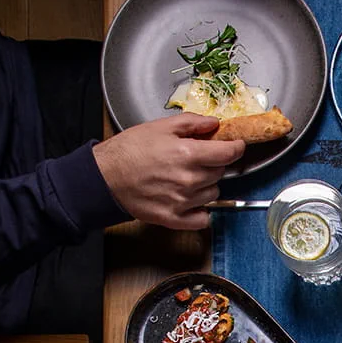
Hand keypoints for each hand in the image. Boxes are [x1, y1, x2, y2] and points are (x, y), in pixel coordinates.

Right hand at [93, 114, 244, 229]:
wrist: (105, 177)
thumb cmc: (129, 150)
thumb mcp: (159, 127)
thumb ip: (191, 123)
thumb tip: (214, 123)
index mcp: (187, 155)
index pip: (227, 154)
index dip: (235, 148)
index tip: (236, 145)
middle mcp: (189, 180)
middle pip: (220, 173)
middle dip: (213, 164)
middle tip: (196, 159)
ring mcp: (183, 202)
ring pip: (213, 194)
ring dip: (206, 185)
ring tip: (186, 177)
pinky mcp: (175, 219)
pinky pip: (203, 218)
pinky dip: (201, 210)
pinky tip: (190, 200)